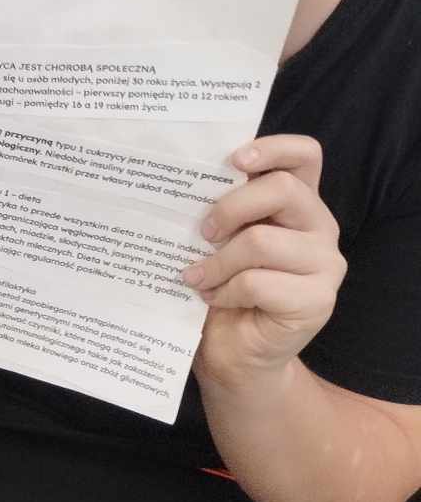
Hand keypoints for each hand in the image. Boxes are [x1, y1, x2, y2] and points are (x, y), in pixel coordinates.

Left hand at [188, 136, 345, 386]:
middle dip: (230, 207)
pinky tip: (213, 298)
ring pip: (262, 241)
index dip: (272, 148)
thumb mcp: (218, 240)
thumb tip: (176, 181)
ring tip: (197, 275)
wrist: (235, 352)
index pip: (304, 155)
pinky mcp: (318, 301)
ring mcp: (325, 264)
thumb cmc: (221, 287)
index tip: (234, 160)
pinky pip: (259, 282)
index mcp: (297, 202)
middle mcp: (320, 227)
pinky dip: (225, 291)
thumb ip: (218, 209)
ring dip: (218, 261)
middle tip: (202, 232)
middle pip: (283, 190)